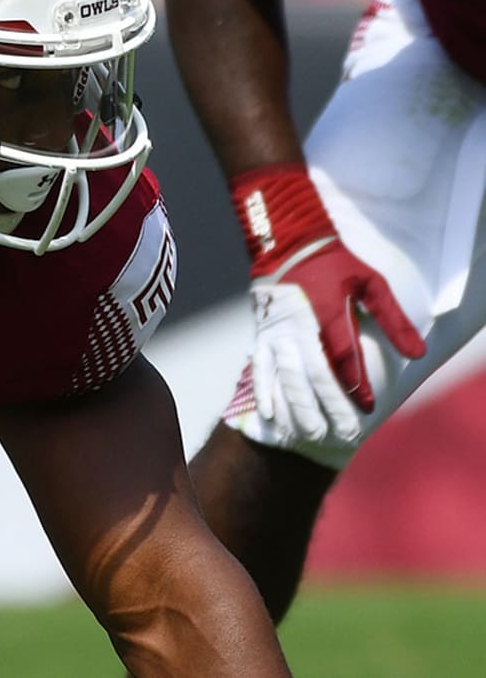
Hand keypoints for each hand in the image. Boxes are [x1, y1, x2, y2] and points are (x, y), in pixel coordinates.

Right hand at [231, 164, 425, 421]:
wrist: (285, 244)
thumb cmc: (334, 264)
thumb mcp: (371, 284)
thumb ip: (393, 320)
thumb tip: (418, 353)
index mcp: (325, 311)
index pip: (342, 357)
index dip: (355, 384)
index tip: (367, 408)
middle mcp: (296, 325)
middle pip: (310, 374)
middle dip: (326, 407)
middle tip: (341, 434)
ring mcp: (275, 331)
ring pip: (284, 376)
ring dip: (296, 407)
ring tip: (309, 433)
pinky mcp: (261, 334)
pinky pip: (261, 368)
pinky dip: (266, 392)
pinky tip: (273, 414)